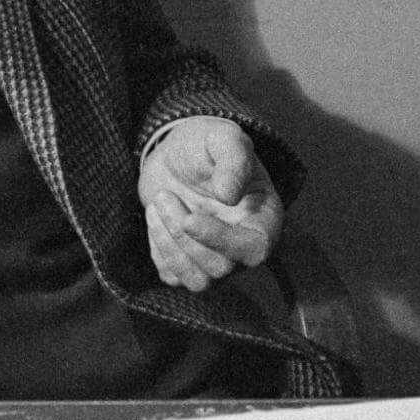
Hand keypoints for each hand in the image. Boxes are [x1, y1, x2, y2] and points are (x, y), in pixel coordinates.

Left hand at [137, 117, 281, 291]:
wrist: (176, 154)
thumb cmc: (206, 145)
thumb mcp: (222, 138)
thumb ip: (232, 160)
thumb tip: (229, 196)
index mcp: (263, 217)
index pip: (255, 248)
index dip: (222, 241)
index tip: (190, 219)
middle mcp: (243, 245)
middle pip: (220, 267)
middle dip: (184, 234)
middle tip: (164, 195)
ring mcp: (215, 257)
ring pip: (198, 281)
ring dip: (169, 243)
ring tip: (158, 201)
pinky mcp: (187, 262)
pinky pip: (173, 277)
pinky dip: (158, 250)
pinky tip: (156, 217)